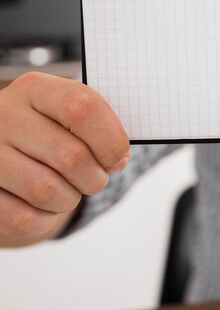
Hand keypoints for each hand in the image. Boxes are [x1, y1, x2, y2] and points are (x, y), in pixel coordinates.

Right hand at [0, 72, 129, 238]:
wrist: (5, 153)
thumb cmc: (51, 133)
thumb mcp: (70, 117)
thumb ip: (98, 128)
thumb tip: (118, 159)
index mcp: (34, 89)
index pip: (81, 108)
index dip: (110, 140)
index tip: (118, 159)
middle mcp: (3, 115)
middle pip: (70, 156)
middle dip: (95, 178)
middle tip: (94, 179)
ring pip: (46, 190)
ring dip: (69, 200)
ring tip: (68, 191)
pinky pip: (23, 219)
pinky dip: (45, 220)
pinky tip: (45, 207)